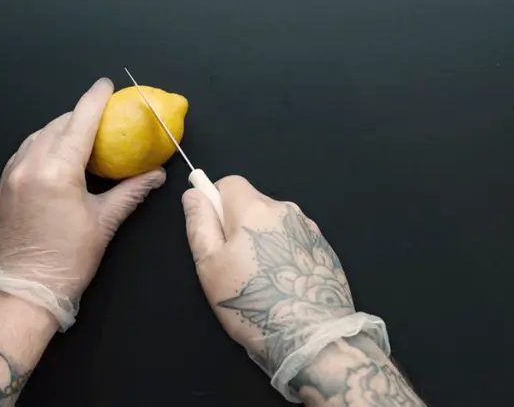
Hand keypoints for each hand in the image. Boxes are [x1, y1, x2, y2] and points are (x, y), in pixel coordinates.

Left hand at [0, 78, 165, 327]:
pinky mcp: (3, 184)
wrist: (22, 291)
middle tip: (102, 115)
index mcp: (56, 172)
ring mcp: (11, 174)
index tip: (106, 85)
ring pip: (38, 135)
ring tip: (82, 135)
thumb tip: (156, 175)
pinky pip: (26, 151)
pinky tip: (58, 154)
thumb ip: (130, 191)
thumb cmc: (67, 261)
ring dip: (60, 129)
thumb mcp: (104, 223)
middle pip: (57, 125)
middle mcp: (29, 165)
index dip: (94, 100)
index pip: (79, 123)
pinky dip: (44, 144)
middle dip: (79, 115)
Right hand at [182, 176, 355, 376]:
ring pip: (274, 222)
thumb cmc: (253, 301)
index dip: (216, 201)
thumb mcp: (210, 265)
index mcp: (254, 209)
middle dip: (239, 224)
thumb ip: (200, 223)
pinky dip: (284, 252)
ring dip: (263, 239)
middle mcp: (285, 210)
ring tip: (261, 278)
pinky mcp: (324, 249)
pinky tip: (283, 283)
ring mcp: (309, 229)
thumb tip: (194, 194)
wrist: (312, 336)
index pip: (229, 182)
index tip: (214, 232)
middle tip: (233, 264)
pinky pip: (294, 239)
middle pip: (253, 203)